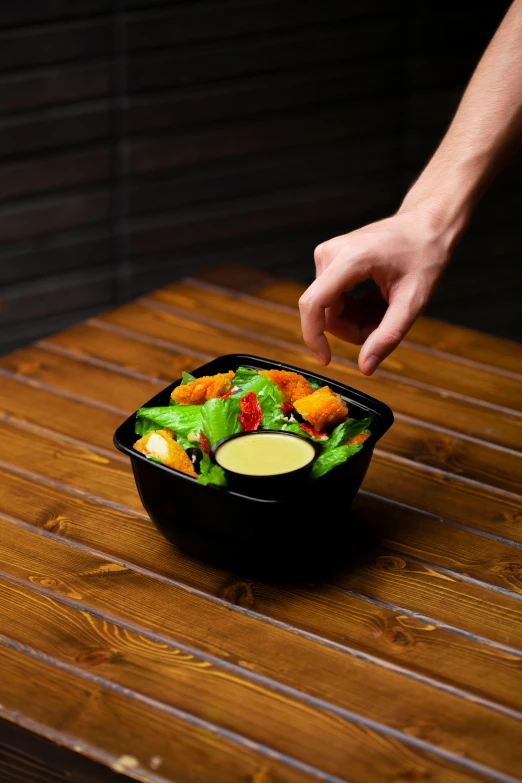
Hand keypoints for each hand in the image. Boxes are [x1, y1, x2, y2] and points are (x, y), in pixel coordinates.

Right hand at [298, 207, 450, 374]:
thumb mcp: (413, 302)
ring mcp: (327, 254)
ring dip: (355, 320)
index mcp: (350, 259)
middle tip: (385, 325)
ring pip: (328, 309)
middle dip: (352, 328)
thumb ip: (388, 336)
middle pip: (325, 312)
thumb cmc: (424, 257)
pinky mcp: (329, 259)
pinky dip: (353, 309)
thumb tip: (365, 368)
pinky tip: (376, 301)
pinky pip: (331, 299)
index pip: (313, 304)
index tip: (327, 360)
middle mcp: (330, 254)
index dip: (314, 337)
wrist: (426, 224)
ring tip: (385, 309)